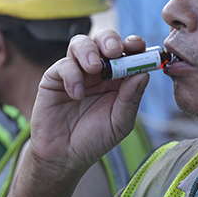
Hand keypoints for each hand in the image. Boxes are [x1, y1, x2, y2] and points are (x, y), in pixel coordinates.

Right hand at [28, 30, 149, 180]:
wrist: (64, 156)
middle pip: (104, 39)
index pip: (128, 52)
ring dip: (89, 50)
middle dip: (110, 39)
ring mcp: (76, 72)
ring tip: (94, 68)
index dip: (134, 45)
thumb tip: (143, 73)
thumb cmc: (94, 140)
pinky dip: (72, 75)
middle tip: (114, 51)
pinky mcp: (54, 78)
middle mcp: (97, 71)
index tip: (138, 47)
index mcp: (118, 78)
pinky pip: (63, 65)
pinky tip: (76, 95)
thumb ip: (131, 98)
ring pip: (81, 43)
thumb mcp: (120, 122)